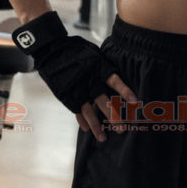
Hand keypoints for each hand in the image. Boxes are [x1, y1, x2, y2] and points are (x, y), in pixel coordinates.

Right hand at [11, 12, 135, 141]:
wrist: (52, 50)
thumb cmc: (77, 49)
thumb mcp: (94, 52)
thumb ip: (105, 64)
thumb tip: (121, 72)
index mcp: (97, 67)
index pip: (113, 80)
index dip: (124, 90)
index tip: (135, 101)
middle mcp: (87, 79)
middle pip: (102, 100)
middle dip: (113, 116)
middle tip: (122, 129)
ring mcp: (76, 89)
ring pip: (88, 111)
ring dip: (97, 126)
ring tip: (104, 138)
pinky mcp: (66, 95)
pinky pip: (76, 110)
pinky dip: (81, 120)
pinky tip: (87, 130)